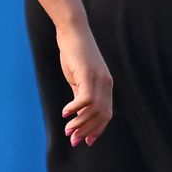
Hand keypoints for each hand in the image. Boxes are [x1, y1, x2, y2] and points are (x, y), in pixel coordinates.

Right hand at [56, 25, 112, 146]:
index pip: (106, 114)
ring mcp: (99, 78)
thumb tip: (77, 112)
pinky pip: (85, 98)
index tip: (86, 141)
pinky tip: (65, 113)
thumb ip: (80, 92)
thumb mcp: (78, 76)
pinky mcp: (88, 74)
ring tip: (67, 131)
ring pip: (94, 110)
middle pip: (102, 115)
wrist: (72, 30)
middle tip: (73, 140)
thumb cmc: (73, 52)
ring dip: (80, 123)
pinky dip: (75, 109)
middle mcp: (106, 84)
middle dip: (88, 131)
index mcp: (105, 85)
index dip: (97, 129)